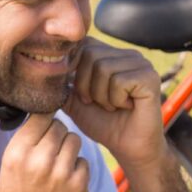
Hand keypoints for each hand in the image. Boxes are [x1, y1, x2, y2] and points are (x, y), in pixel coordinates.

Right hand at [0, 114, 89, 191]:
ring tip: (58, 164)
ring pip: (74, 140)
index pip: (40, 115)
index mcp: (18, 152)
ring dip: (68, 149)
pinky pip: (84, 162)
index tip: (46, 123)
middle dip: (57, 135)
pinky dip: (77, 169)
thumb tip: (45, 112)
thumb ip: (26, 140)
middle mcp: (39, 160)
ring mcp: (61, 173)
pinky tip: (66, 181)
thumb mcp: (9, 166)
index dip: (45, 117)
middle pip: (60, 126)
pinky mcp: (79, 186)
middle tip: (51, 149)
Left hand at [63, 38, 164, 169]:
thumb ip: (61, 81)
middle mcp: (128, 54)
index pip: (83, 44)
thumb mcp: (75, 100)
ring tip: (112, 106)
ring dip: (101, 95)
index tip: (79, 93)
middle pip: (91, 54)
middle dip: (86, 85)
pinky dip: (116, 99)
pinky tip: (126, 107)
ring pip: (104, 68)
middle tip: (97, 103)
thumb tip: (41, 64)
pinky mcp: (150, 77)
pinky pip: (120, 81)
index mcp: (111, 55)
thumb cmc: (104, 124)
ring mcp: (141, 64)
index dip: (74, 67)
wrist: (128, 147)